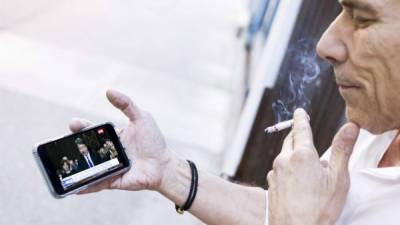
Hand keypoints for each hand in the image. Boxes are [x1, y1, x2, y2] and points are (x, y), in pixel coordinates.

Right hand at [69, 89, 172, 192]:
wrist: (164, 165)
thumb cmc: (154, 141)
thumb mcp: (142, 118)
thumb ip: (126, 104)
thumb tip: (108, 91)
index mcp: (112, 136)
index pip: (92, 130)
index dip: (81, 127)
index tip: (73, 124)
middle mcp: (107, 151)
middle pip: (85, 148)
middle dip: (73, 144)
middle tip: (65, 141)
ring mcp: (108, 167)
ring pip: (87, 166)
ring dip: (74, 165)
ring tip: (61, 165)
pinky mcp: (111, 181)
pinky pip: (95, 184)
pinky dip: (84, 186)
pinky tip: (72, 188)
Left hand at [267, 109, 359, 224]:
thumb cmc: (319, 208)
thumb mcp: (338, 178)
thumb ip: (342, 149)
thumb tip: (350, 126)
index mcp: (302, 155)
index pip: (301, 128)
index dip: (301, 118)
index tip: (300, 112)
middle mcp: (284, 160)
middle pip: (290, 140)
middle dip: (297, 136)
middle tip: (304, 136)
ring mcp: (275, 172)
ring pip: (284, 156)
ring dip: (293, 156)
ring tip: (307, 170)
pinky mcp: (271, 184)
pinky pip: (279, 171)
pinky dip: (287, 171)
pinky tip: (296, 184)